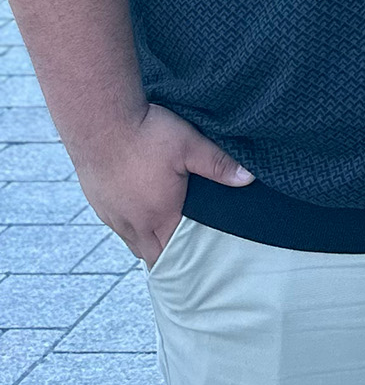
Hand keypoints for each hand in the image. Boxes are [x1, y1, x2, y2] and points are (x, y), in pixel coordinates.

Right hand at [72, 104, 251, 265]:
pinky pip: (116, 223)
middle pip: (150, 253)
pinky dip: (129, 223)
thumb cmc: (145, 133)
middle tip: (185, 252)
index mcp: (158, 216)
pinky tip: (138, 208)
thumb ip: (219, 164)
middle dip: (167, 255)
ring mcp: (110, 214)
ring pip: (131, 240)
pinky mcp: (97, 200)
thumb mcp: (189, 145)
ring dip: (146, 240)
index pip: (172, 254)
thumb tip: (248, 178)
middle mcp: (131, 223)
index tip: (199, 263)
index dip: (185, 260)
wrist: (99, 120)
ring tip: (164, 232)